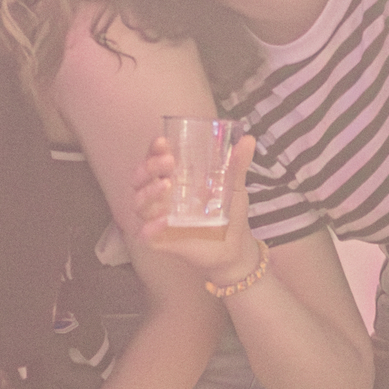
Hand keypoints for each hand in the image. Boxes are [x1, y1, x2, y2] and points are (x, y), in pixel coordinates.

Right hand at [134, 130, 261, 284]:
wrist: (235, 249)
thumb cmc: (229, 214)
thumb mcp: (234, 187)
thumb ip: (238, 164)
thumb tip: (249, 139)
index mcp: (174, 179)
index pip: (154, 160)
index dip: (153, 150)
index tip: (162, 141)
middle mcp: (161, 197)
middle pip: (140, 178)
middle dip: (149, 167)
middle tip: (168, 161)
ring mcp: (158, 219)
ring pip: (138, 204)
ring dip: (148, 192)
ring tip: (166, 185)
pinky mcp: (160, 241)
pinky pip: (144, 235)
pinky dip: (150, 227)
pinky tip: (164, 220)